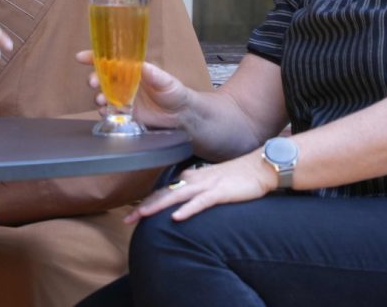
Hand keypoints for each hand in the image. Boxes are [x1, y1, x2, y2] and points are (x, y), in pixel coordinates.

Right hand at [75, 52, 189, 128]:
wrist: (181, 116)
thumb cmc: (174, 93)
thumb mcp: (167, 82)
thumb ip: (155, 75)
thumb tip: (143, 65)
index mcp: (132, 70)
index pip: (111, 60)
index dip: (94, 57)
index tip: (81, 57)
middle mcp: (124, 82)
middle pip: (102, 77)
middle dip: (94, 77)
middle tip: (92, 82)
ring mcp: (123, 98)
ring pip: (103, 94)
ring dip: (98, 95)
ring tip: (101, 100)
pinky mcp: (125, 113)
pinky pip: (109, 111)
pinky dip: (104, 111)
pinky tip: (105, 112)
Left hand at [126, 153, 275, 223]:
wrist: (259, 167)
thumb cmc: (236, 178)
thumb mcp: (210, 184)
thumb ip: (195, 192)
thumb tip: (181, 204)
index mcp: (189, 179)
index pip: (163, 192)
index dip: (146, 203)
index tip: (131, 214)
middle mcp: (193, 180)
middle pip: (164, 194)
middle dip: (144, 207)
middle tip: (127, 219)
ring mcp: (206, 185)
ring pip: (176, 197)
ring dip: (158, 206)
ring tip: (142, 215)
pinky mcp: (219, 192)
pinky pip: (200, 202)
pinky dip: (187, 210)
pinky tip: (176, 217)